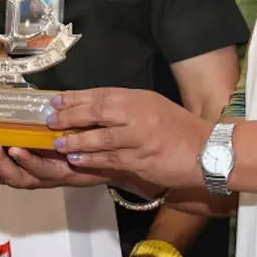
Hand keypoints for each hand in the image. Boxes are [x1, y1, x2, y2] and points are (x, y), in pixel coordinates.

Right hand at [0, 137, 103, 189]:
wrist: (103, 157)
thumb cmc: (69, 141)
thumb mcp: (39, 128)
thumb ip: (20, 121)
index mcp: (16, 163)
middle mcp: (24, 173)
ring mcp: (40, 176)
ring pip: (13, 176)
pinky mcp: (59, 175)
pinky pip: (39, 172)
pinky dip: (27, 161)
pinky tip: (17, 150)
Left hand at [49, 89, 210, 191]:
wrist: (206, 151)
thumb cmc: (177, 128)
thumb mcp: (152, 106)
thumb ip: (125, 106)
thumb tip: (92, 107)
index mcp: (139, 99)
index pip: (101, 95)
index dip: (75, 98)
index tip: (56, 101)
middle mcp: (137, 116)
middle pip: (97, 113)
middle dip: (70, 117)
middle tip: (50, 121)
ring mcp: (139, 140)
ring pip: (100, 139)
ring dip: (76, 141)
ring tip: (58, 143)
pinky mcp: (140, 161)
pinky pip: (110, 160)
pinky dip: (91, 159)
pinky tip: (77, 159)